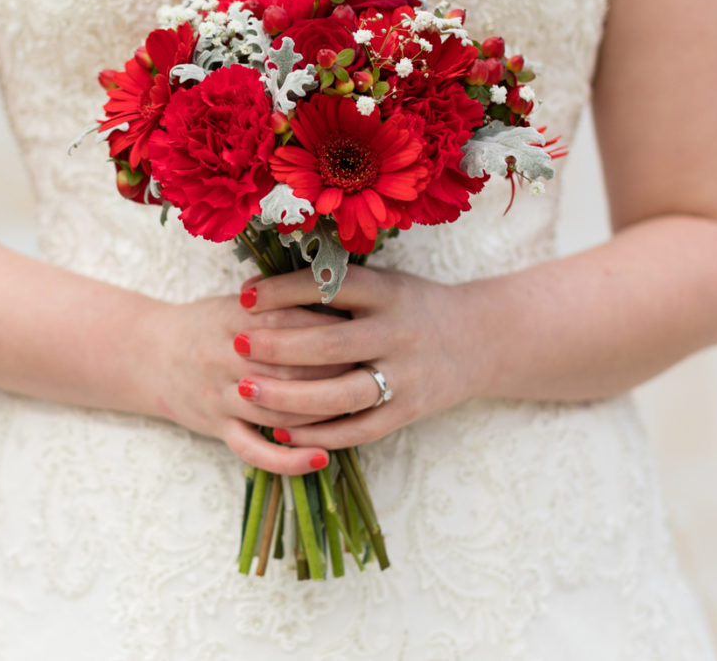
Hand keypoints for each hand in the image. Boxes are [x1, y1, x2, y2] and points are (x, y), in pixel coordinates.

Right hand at [144, 291, 350, 474]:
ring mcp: (219, 395)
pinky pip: (252, 449)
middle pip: (289, 367)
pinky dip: (286, 458)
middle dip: (333, 369)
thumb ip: (279, 300)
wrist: (146, 354)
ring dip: (320, 412)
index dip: (329, 327)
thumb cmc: (206, 324)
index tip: (362, 328)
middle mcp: (225, 357)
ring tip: (357, 408)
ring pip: (276, 408)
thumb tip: (336, 290)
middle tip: (371, 367)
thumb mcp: (236, 302)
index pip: (289, 322)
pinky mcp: (215, 426)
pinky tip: (320, 458)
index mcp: (233, 319)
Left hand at [233, 265, 489, 449]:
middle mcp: (399, 333)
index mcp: (388, 292)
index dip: (284, 291)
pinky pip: (358, 429)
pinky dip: (318, 434)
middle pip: (331, 344)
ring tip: (246, 389)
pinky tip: (280, 431)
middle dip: (278, 346)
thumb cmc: (411, 305)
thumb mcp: (383, 281)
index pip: (330, 287)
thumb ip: (332, 284)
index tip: (245, 296)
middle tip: (237, 343)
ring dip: (289, 396)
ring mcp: (406, 376)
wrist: (478, 340)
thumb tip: (258, 286)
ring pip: (341, 394)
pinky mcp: (408, 411)